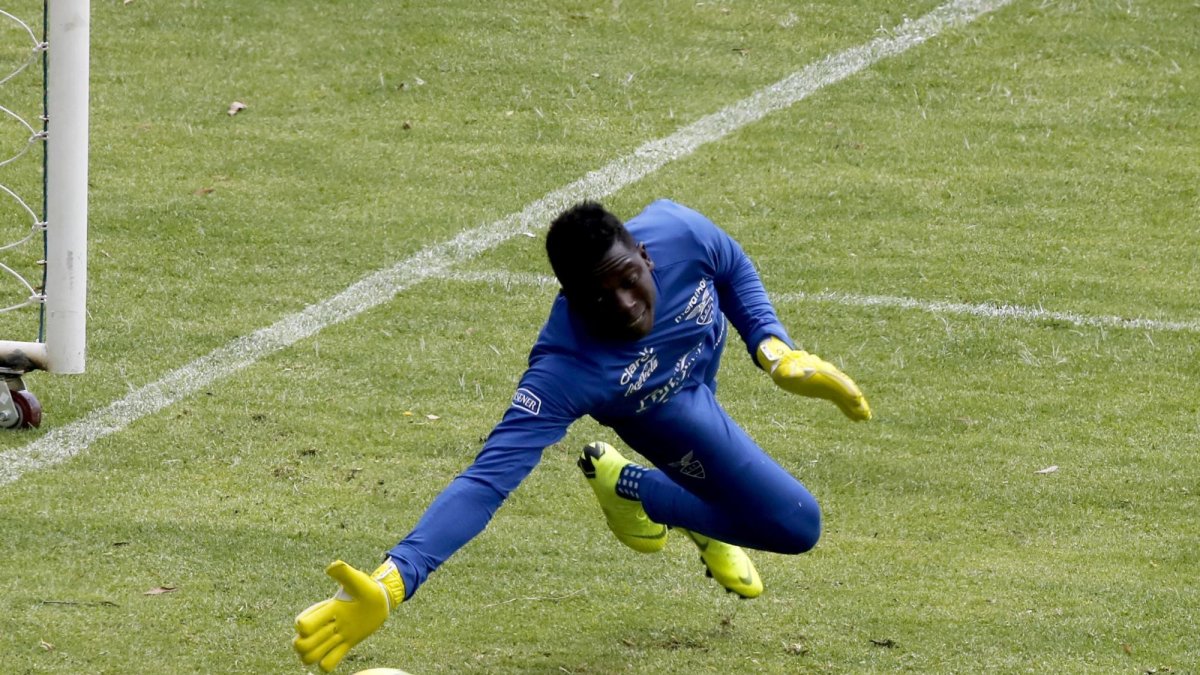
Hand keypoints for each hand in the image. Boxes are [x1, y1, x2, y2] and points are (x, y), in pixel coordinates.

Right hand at [293, 559, 405, 671]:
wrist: (381, 601)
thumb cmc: (368, 588)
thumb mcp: (358, 580)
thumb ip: (345, 573)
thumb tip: (331, 567)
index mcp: (326, 610)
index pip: (303, 624)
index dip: (306, 627)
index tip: (327, 619)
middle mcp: (326, 625)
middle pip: (300, 644)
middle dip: (308, 645)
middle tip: (328, 636)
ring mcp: (334, 636)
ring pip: (309, 657)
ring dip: (316, 656)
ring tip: (332, 646)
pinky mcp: (345, 645)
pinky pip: (327, 663)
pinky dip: (328, 663)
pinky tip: (338, 654)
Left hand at [757, 337, 871, 420]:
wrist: (786, 364)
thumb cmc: (784, 368)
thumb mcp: (784, 371)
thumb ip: (791, 372)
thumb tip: (795, 374)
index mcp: (821, 372)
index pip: (837, 381)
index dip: (847, 389)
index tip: (856, 398)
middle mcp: (828, 377)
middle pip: (846, 388)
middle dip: (857, 400)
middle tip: (866, 413)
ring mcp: (829, 383)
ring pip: (846, 395)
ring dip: (856, 406)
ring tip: (867, 417)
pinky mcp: (827, 390)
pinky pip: (840, 400)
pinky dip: (848, 408)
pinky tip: (856, 418)